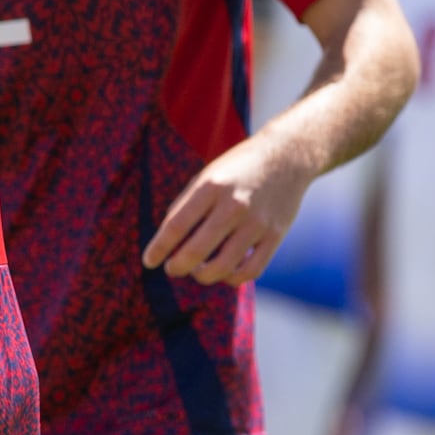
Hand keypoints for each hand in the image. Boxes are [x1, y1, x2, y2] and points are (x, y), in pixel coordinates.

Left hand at [142, 128, 318, 284]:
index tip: (148, 262)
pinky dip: (233, 279)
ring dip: (203, 276)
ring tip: (198, 270)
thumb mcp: (207, 176)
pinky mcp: (275, 235)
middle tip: (172, 269)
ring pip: (223, 268)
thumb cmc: (238, 168)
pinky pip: (250, 271)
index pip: (176, 226)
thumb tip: (166, 243)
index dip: (158, 249)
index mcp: (211, 186)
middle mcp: (234, 205)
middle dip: (177, 267)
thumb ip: (185, 206)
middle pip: (196, 251)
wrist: (286, 156)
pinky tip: (224, 272)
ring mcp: (257, 222)